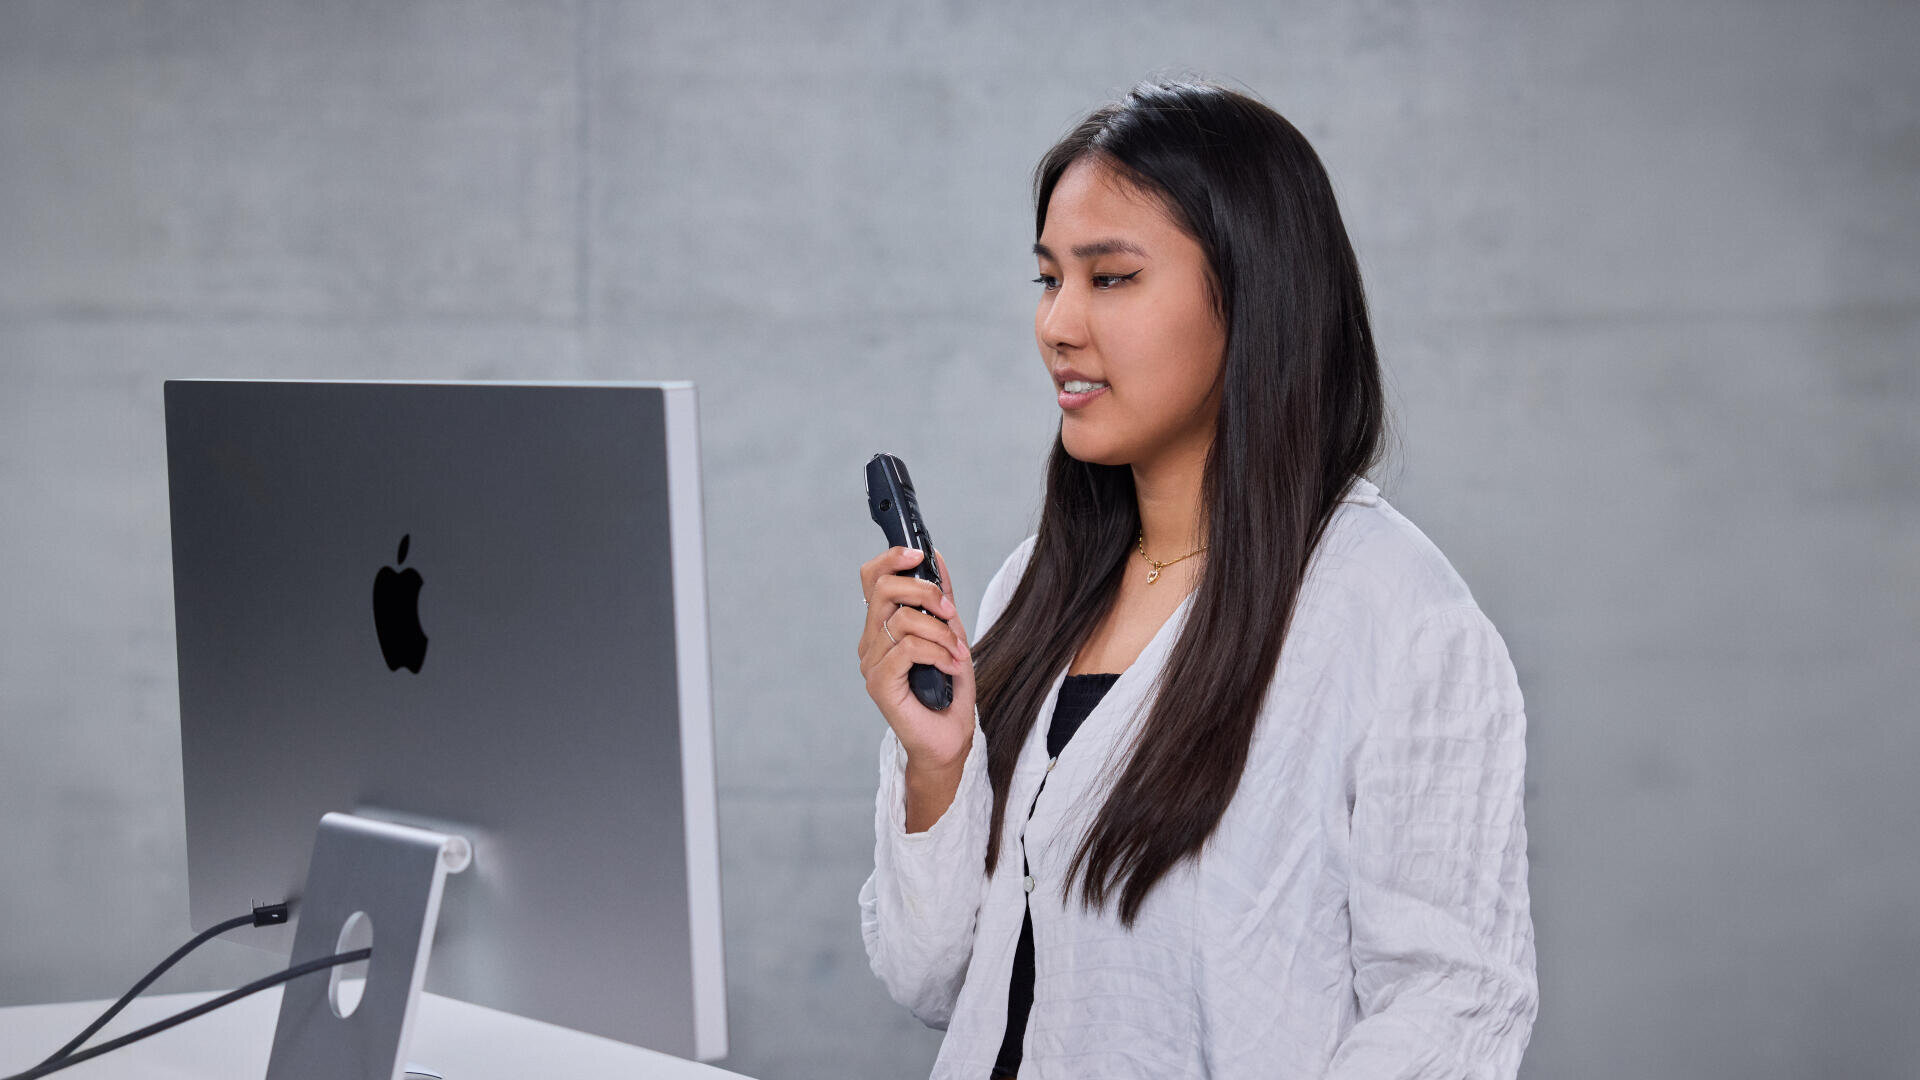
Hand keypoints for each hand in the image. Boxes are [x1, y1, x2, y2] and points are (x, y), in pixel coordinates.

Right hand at [856, 546, 976, 772]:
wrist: (951, 738)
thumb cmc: (948, 689)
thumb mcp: (950, 633)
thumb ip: (940, 598)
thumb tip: (934, 556)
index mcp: (882, 626)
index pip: (873, 578)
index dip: (892, 558)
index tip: (919, 555)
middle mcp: (871, 642)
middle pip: (886, 589)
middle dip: (926, 592)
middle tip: (950, 612)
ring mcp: (872, 663)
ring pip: (902, 619)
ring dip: (941, 632)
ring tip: (959, 652)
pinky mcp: (880, 683)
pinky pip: (908, 649)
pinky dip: (938, 652)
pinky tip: (952, 667)